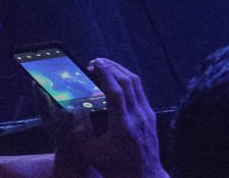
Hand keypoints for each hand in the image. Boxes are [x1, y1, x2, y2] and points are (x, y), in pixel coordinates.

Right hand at [54, 59, 166, 177]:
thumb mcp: (93, 154)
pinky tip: (119, 81)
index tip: (94, 63)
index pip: (116, 91)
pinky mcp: (151, 115)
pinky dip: (128, 80)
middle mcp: (137, 116)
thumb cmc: (116, 169)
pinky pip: (140, 90)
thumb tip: (77, 109)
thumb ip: (82, 132)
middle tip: (97, 62)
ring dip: (121, 70)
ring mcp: (146, 114)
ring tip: (106, 66)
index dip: (105, 74)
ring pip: (136, 83)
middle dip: (111, 67)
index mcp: (123, 125)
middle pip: (127, 81)